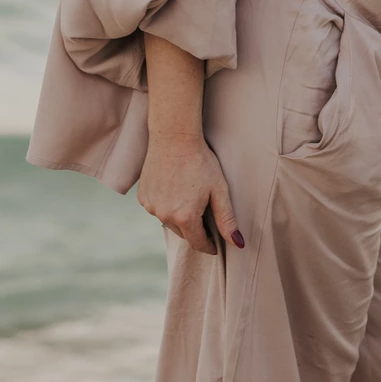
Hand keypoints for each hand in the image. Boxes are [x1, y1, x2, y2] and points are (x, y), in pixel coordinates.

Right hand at [137, 132, 244, 255]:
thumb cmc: (200, 161)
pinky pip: (157, 209)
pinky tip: (174, 190)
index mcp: (185, 217)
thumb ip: (227, 220)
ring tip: (188, 198)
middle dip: (195, 230)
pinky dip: (166, 206)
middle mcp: (165, 215)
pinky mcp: (142, 196)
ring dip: (179, 217)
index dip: (209, 245)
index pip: (198, 243)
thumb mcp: (219, 190)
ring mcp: (151, 206)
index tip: (215, 243)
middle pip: (183, 233)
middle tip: (204, 215)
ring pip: (169, 221)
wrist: (174, 136)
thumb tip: (238, 244)